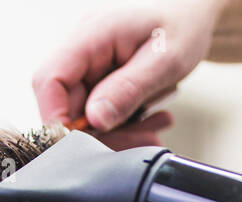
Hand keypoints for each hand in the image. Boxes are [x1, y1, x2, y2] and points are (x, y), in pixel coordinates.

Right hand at [32, 1, 227, 149]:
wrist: (192, 16)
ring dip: (114, 133)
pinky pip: (97, 113)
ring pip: (82, 116)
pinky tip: (147, 123)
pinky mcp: (96, 80)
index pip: (50, 80)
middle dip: (98, 134)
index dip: (57, 119)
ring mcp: (87, 65)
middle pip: (65, 105)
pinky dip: (120, 126)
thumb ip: (129, 89)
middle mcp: (81, 49)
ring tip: (151, 130)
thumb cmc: (183, 26)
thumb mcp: (164, 60)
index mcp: (91, 35)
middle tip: (138, 140)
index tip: (83, 146)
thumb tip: (95, 120)